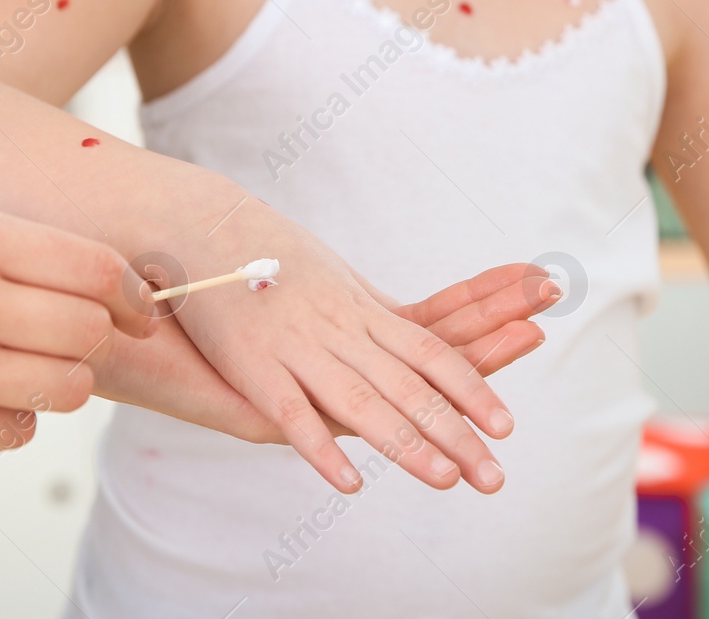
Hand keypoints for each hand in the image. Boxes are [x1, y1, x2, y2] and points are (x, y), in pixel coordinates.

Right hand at [0, 208, 154, 466]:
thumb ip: (9, 257)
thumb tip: (104, 289)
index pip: (97, 267)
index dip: (131, 296)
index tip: (138, 313)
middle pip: (92, 331)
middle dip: (85, 344)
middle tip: (50, 346)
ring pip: (69, 388)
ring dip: (50, 386)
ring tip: (1, 374)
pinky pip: (18, 433)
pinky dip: (2, 424)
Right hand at [153, 206, 552, 495]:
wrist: (202, 225)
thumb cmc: (269, 253)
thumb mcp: (333, 277)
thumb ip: (370, 312)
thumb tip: (416, 333)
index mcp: (363, 309)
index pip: (433, 350)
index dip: (473, 386)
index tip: (506, 427)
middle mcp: (341, 327)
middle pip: (409, 385)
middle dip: (455, 433)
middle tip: (495, 479)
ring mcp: (298, 346)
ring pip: (361, 400)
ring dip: (405, 442)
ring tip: (445, 481)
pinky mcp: (252, 364)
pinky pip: (291, 412)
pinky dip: (320, 446)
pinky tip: (349, 482)